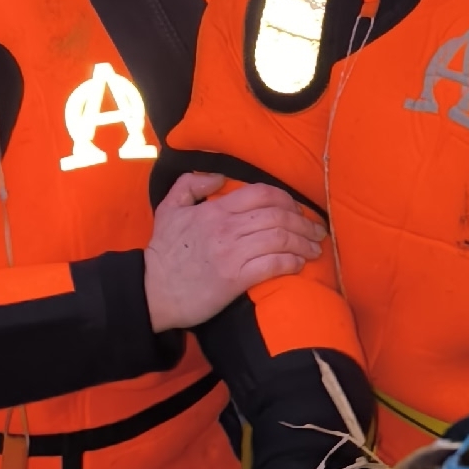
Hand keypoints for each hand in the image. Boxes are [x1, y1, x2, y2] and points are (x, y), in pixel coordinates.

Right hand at [144, 172, 322, 330]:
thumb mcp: (169, 209)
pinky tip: (299, 264)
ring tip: (314, 250)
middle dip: (303, 222)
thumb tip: (219, 177)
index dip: (287, 200)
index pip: (262, 194)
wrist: (151, 292)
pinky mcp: (235, 279)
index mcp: (215, 209)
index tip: (298, 211)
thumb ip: (190, 185)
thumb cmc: (162, 253)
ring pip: (280, 239)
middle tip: (316, 231)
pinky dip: (291, 262)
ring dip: (303, 243)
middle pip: (278, 216)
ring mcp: (232, 253)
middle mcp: (226, 227)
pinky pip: (273, 265)